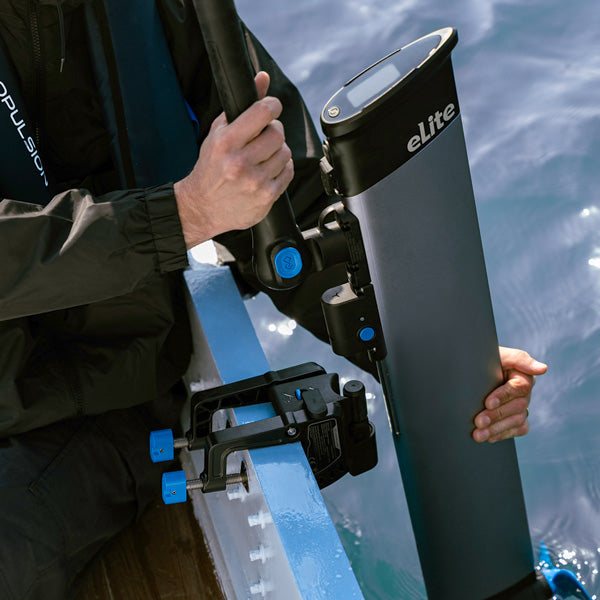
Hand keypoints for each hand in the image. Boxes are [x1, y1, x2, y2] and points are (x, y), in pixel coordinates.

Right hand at [174, 71, 293, 247]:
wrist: (202, 208)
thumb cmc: (211, 168)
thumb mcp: (218, 134)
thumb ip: (241, 106)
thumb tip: (263, 78)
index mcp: (226, 143)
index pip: (262, 112)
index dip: (272, 106)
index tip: (271, 108)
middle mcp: (240, 163)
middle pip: (277, 134)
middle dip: (274, 131)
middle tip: (264, 136)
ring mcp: (255, 181)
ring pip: (285, 153)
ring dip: (277, 152)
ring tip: (263, 157)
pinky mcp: (266, 197)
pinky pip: (288, 172)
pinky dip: (281, 169)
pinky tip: (267, 171)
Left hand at [472, 347, 547, 442]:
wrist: (475, 370)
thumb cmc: (486, 359)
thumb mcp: (499, 355)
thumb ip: (519, 359)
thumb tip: (543, 369)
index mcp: (523, 375)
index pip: (519, 387)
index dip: (503, 396)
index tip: (487, 403)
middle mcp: (526, 392)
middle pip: (517, 407)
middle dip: (496, 415)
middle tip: (478, 422)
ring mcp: (523, 406)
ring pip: (516, 421)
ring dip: (496, 429)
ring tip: (478, 435)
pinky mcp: (519, 419)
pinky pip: (517, 430)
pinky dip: (502, 434)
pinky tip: (488, 438)